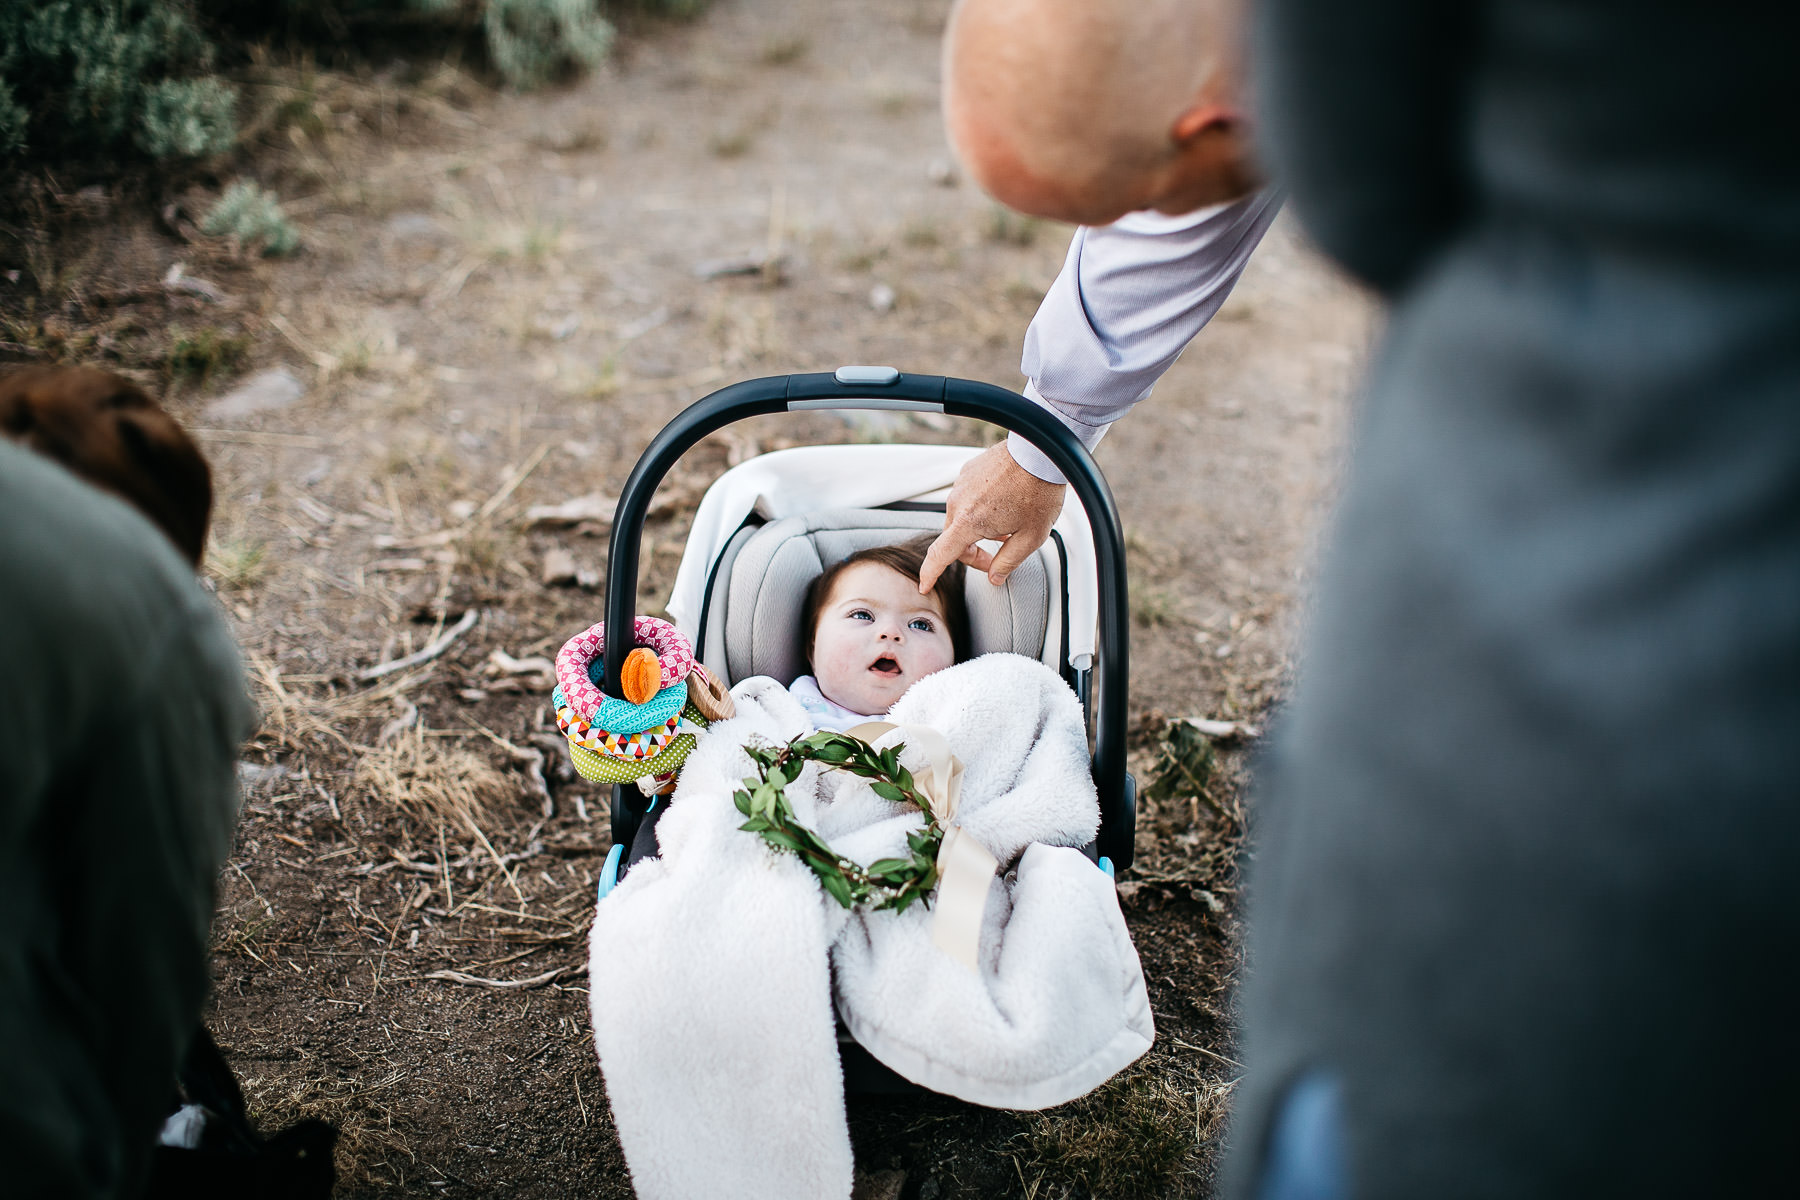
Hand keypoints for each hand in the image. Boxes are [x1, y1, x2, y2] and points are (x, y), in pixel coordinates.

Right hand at [920, 442, 1066, 590]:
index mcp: (969, 521)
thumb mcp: (1031, 537)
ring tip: (1007, 527)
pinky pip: (967, 498)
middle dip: (972, 552)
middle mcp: (959, 501)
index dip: (930, 573)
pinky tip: (1003, 506)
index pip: (940, 554)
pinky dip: (980, 508)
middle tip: (996, 559)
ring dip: (978, 529)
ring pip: (961, 517)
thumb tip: (995, 577)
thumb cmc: (1038, 491)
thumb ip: (1008, 562)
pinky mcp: (969, 471)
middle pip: (954, 538)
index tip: (924, 584)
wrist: (1041, 452)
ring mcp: (962, 484)